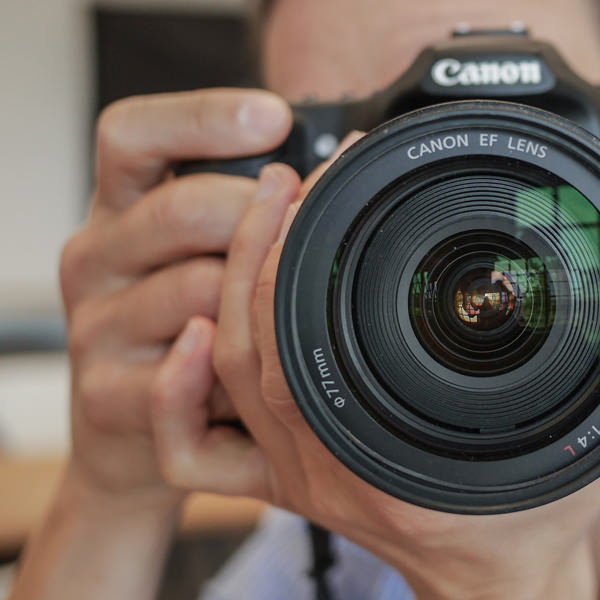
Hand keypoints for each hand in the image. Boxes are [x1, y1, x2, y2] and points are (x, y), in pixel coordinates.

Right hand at [59, 88, 292, 505]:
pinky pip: (184, 375)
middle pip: (180, 210)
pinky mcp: (104, 391)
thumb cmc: (178, 327)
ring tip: (274, 323)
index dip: (203, 117)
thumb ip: (228, 214)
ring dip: (253, 306)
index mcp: (117, 212)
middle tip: (305, 233)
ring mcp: (94, 326)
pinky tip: (242, 379)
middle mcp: (94, 258)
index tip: (275, 119)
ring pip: (197, 290)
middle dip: (257, 220)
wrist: (130, 424)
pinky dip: (226, 373)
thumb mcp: (191, 257)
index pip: (133, 135)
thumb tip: (310, 177)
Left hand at [209, 151, 599, 598]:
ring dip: (229, 289)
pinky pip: (201, 443)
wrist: (502, 581)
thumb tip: (574, 277)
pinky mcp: (285, 477)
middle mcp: (325, 468)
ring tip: (257, 220)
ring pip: (226, 375)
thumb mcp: (560, 429)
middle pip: (253, 343)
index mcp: (387, 459)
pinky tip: (197, 334)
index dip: (293, 251)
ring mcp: (296, 474)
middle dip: (257, 247)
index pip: (305, 334)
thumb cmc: (532, 517)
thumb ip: (557, 357)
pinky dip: (182, 390)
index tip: (316, 186)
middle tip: (280, 184)